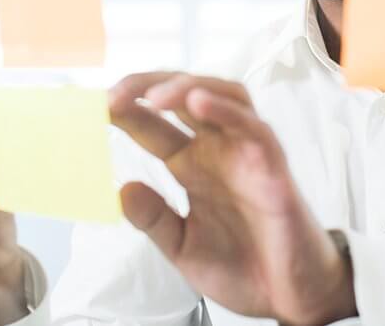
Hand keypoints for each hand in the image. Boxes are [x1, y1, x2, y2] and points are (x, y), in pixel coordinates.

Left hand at [110, 72, 356, 324]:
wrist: (290, 299)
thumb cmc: (245, 267)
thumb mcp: (183, 247)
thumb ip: (154, 218)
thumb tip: (121, 190)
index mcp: (193, 165)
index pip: (156, 124)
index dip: (127, 110)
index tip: (94, 107)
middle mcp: (219, 150)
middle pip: (185, 96)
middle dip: (148, 86)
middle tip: (114, 96)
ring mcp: (247, 153)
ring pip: (222, 96)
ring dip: (187, 88)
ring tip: (155, 95)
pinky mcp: (273, 166)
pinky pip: (252, 127)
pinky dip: (226, 110)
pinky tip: (198, 103)